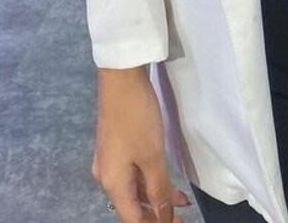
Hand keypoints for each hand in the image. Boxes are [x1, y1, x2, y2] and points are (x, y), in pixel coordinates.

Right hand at [92, 67, 192, 221]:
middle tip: (182, 217)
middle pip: (131, 205)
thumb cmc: (137, 118)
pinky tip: (165, 178)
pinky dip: (149, 179)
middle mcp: (106, 176)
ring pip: (134, 188)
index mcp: (112, 183)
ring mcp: (109, 160)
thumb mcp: (152, 156)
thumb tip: (163, 217)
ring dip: (156, 196)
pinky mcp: (115, 145)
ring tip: (181, 201)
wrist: (121, 78)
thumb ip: (159, 189)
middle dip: (156, 213)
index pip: (132, 218)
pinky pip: (133, 172)